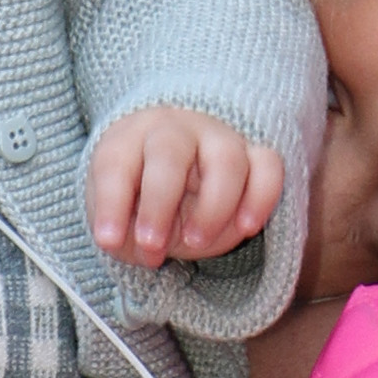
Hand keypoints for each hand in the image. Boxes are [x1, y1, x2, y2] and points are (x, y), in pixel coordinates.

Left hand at [87, 106, 284, 265]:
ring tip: (196, 243)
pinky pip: (268, 166)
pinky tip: (247, 228)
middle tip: (152, 246)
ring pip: (226, 159)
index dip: (111, 203)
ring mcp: (218, 138)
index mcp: (127, 139)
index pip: (116, 163)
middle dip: (159, 204)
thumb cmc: (137, 200)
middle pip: (169, 153)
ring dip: (213, 206)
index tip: (108, 241)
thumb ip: (127, 234)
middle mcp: (173, 130)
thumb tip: (147, 247)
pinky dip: (261, 197)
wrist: (171, 177)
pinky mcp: (253, 155)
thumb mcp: (118, 217)